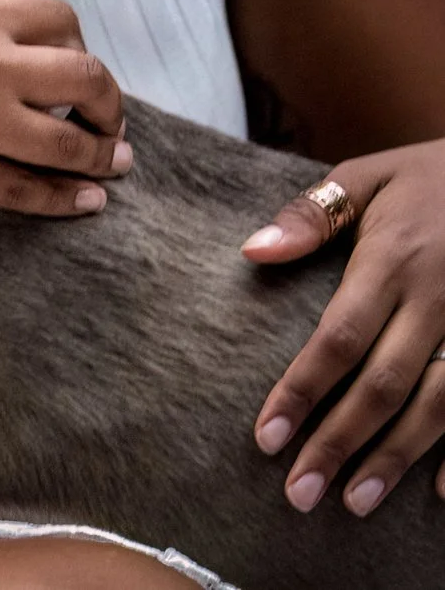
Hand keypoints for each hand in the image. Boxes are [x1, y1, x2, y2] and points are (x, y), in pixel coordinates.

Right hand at [0, 0, 132, 242]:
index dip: (78, 43)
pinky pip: (32, 191)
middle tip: (104, 116)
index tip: (73, 63)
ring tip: (112, 160)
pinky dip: (67, 198)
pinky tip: (86, 200)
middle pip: (87, 79)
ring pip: (72, 143)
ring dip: (102, 153)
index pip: (60, 19)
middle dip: (107, 101)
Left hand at [245, 138, 444, 516]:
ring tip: (354, 502)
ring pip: (440, 407)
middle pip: (385, 385)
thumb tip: (252, 251)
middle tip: (298, 493)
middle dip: (340, 442)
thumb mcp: (368, 176)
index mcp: (395, 259)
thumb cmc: (429, 177)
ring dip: (397, 458)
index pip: (339, 338)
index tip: (265, 439)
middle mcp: (441, 300)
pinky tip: (441, 492)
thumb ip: (310, 215)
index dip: (301, 391)